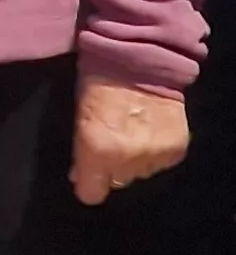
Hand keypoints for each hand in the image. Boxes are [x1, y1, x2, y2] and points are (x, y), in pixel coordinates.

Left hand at [72, 78, 190, 203]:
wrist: (139, 61)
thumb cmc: (97, 82)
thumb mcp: (78, 116)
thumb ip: (80, 152)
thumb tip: (79, 176)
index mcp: (97, 150)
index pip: (92, 193)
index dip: (88, 184)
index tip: (87, 176)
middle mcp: (127, 158)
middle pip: (117, 181)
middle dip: (111, 167)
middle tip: (110, 142)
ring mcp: (154, 154)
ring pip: (140, 173)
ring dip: (134, 159)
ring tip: (130, 132)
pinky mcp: (176, 148)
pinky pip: (161, 162)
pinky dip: (154, 151)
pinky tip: (148, 131)